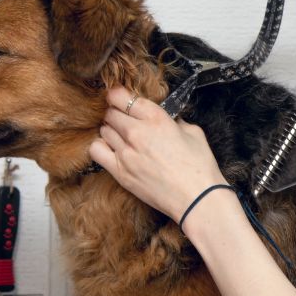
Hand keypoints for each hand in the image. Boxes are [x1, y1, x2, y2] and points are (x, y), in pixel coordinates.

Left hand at [88, 87, 227, 222]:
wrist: (197, 199)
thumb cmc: (199, 167)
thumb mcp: (194, 133)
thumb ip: (175, 121)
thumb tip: (167, 118)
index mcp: (156, 118)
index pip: (121, 96)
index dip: (118, 95)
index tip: (121, 99)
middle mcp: (137, 133)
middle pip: (110, 113)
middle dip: (116, 113)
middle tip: (124, 119)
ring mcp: (126, 153)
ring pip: (103, 130)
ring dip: (110, 130)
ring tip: (121, 136)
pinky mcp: (119, 172)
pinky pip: (96, 151)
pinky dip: (100, 146)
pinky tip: (112, 149)